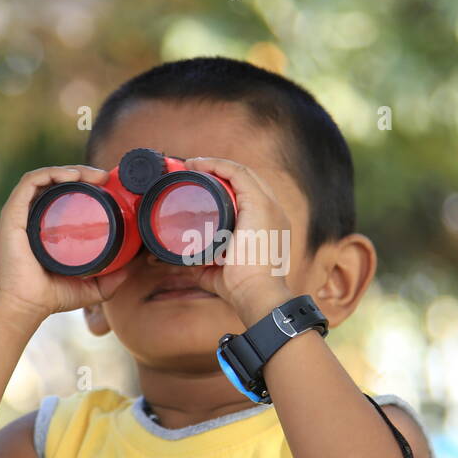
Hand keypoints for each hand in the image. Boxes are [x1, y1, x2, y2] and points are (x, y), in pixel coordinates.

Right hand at [0, 165, 131, 316]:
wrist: (27, 306)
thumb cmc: (51, 296)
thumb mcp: (92, 287)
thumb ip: (112, 279)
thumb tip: (134, 267)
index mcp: (46, 225)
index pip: (64, 193)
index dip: (85, 183)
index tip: (108, 185)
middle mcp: (33, 215)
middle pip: (56, 181)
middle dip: (82, 172)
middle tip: (105, 177)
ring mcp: (21, 213)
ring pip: (45, 177)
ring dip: (71, 169)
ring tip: (94, 176)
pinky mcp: (12, 214)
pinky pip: (30, 182)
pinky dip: (52, 173)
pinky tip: (72, 177)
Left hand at [182, 156, 293, 324]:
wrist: (256, 293)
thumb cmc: (242, 287)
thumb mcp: (217, 271)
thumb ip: (204, 264)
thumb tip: (184, 261)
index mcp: (267, 224)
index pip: (249, 194)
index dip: (226, 185)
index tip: (201, 183)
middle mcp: (273, 211)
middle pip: (246, 180)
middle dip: (219, 171)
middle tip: (193, 171)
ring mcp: (269, 205)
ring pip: (242, 173)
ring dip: (216, 164)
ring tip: (193, 165)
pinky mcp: (260, 204)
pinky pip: (238, 173)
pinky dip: (217, 165)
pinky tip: (199, 165)